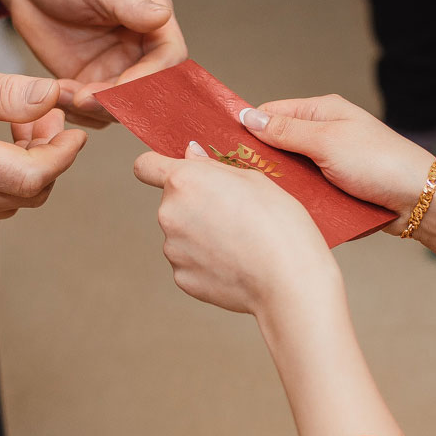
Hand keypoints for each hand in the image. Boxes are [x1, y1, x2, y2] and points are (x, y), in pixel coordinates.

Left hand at [0, 0, 187, 129]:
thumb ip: (129, 0)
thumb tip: (162, 15)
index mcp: (152, 19)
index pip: (169, 58)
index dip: (151, 77)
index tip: (122, 85)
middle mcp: (139, 48)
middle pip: (148, 90)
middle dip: (121, 101)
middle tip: (86, 97)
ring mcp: (115, 69)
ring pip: (120, 107)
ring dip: (95, 109)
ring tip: (63, 93)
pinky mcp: (89, 82)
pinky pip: (92, 110)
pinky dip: (77, 111)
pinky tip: (55, 94)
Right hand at [0, 52, 86, 224]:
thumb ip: (7, 93)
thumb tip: (52, 98)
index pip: (32, 177)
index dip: (63, 155)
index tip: (74, 131)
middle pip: (31, 192)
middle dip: (50, 156)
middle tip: (47, 115)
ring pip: (17, 200)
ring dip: (32, 165)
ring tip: (23, 123)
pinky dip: (11, 176)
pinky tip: (2, 143)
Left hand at [133, 143, 336, 315]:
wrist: (289, 278)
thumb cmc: (279, 223)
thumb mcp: (253, 179)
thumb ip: (213, 167)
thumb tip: (190, 156)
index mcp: (184, 181)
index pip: (146, 166)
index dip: (157, 167)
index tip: (174, 173)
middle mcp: (168, 213)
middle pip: (172, 202)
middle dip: (194, 204)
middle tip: (233, 213)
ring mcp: (173, 249)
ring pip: (181, 234)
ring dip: (201, 234)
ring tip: (240, 242)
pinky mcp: (182, 278)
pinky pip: (190, 262)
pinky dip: (207, 261)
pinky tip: (236, 263)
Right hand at [236, 96, 435, 229]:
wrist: (422, 201)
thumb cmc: (380, 163)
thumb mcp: (327, 142)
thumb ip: (286, 132)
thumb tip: (247, 117)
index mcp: (322, 113)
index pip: (271, 114)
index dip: (247, 128)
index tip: (222, 146)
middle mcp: (324, 136)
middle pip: (276, 147)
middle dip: (260, 163)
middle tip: (236, 179)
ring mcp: (329, 165)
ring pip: (289, 175)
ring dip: (280, 187)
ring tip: (259, 199)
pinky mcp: (335, 192)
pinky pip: (306, 196)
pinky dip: (298, 203)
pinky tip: (284, 214)